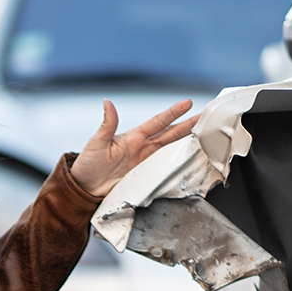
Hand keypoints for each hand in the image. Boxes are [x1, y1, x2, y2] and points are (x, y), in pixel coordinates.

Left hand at [70, 98, 199, 196]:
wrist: (85, 188)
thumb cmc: (87, 165)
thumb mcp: (96, 143)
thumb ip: (107, 124)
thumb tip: (107, 102)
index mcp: (133, 138)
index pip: (158, 122)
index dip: (173, 113)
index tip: (188, 103)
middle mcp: (142, 147)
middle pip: (170, 133)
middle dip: (189, 124)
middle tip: (206, 116)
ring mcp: (145, 161)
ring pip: (171, 148)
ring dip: (187, 140)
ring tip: (204, 133)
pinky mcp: (145, 175)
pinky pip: (165, 166)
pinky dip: (178, 160)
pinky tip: (189, 157)